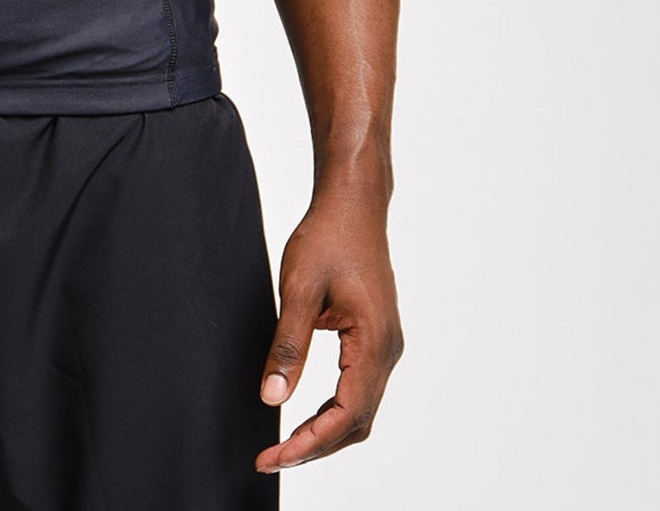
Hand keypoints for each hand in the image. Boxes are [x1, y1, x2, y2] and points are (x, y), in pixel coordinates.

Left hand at [255, 188, 403, 473]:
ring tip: (285, 445)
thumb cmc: (328, 237)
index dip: (309, 442)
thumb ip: (288, 345)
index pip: (346, 414)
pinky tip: (308, 413)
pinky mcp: (376, 338)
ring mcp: (385, 345)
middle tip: (271, 457)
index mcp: (375, 342)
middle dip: (315, 446)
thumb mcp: (299, 289)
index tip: (273, 456)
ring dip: (325, 431)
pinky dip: (333, 409)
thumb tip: (271, 398)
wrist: (353, 203)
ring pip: (360, 409)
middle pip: (357, 421)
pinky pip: (359, 388)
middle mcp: (388, 350)